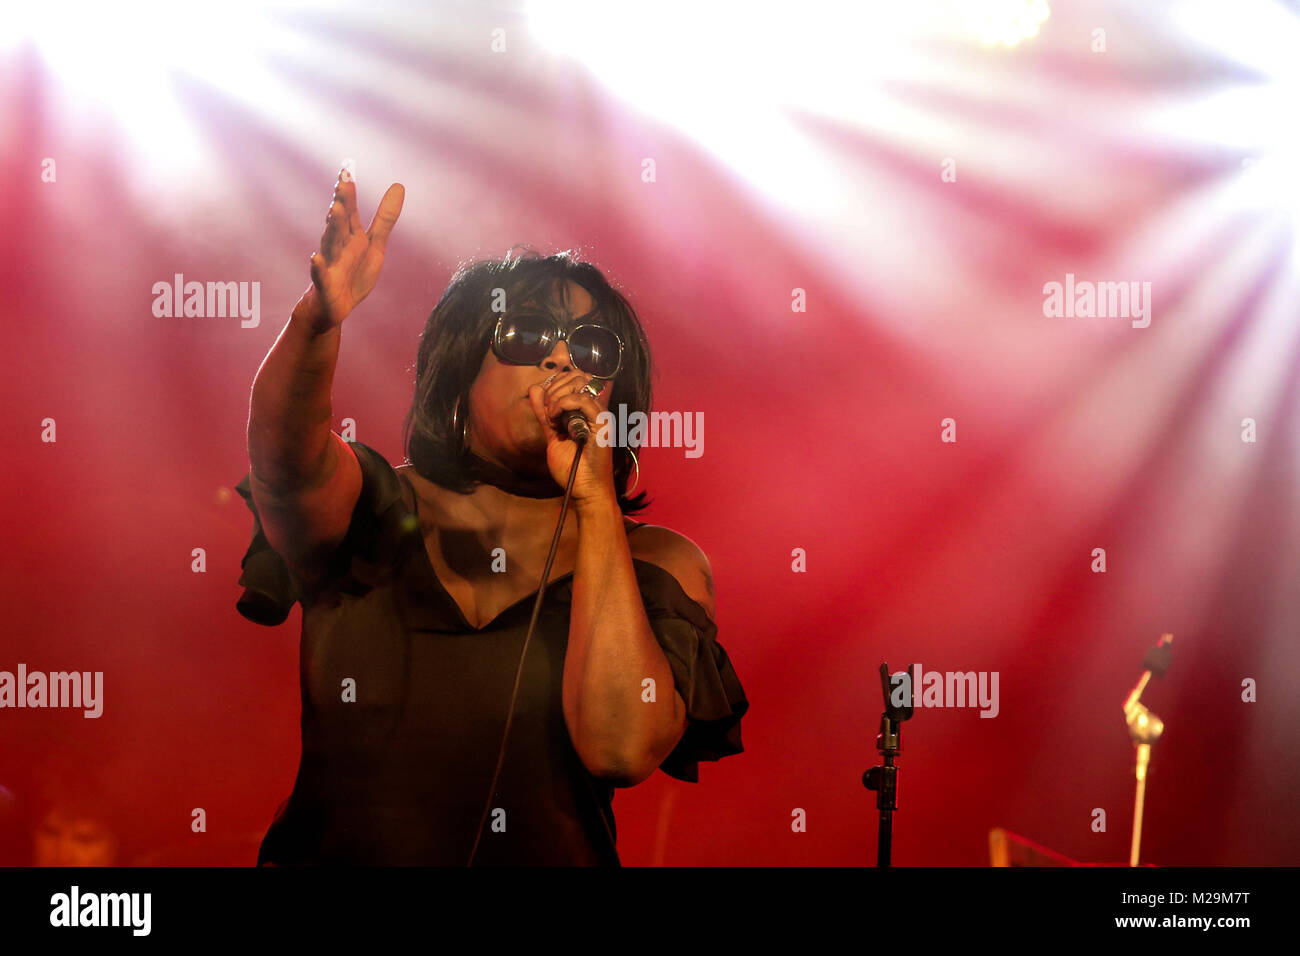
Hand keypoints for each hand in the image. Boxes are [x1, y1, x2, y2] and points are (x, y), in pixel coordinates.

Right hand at [306, 166, 403, 329]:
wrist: (335, 306)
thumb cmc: (354, 273)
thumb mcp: (374, 245)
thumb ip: (385, 218)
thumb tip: (398, 185)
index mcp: (351, 235)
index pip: (349, 209)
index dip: (348, 190)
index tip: (347, 167)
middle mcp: (338, 245)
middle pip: (340, 222)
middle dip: (342, 203)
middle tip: (343, 182)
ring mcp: (330, 264)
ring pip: (330, 244)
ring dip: (332, 227)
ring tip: (333, 209)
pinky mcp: (326, 284)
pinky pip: (321, 275)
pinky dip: (318, 267)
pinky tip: (315, 258)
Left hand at [527, 372, 617, 508]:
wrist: (585, 490)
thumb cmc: (572, 469)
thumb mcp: (552, 436)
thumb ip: (544, 414)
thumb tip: (535, 389)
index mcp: (586, 411)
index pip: (573, 379)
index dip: (555, 385)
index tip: (544, 407)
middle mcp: (595, 410)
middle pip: (576, 377)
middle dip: (554, 388)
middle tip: (547, 411)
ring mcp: (600, 415)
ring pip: (579, 385)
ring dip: (557, 397)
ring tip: (550, 416)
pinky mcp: (602, 424)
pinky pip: (582, 400)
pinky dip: (563, 404)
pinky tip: (555, 418)